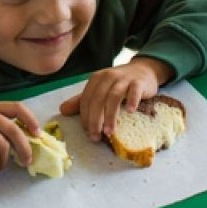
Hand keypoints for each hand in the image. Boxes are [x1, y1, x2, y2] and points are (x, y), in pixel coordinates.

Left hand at [59, 57, 173, 141]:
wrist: (144, 70)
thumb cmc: (119, 84)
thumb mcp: (100, 90)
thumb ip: (82, 101)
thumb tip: (62, 110)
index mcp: (96, 79)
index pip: (86, 100)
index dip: (85, 117)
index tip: (88, 133)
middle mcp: (108, 77)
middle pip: (97, 99)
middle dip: (95, 120)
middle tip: (96, 137)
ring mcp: (124, 78)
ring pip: (113, 97)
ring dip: (110, 116)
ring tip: (109, 132)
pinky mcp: (139, 82)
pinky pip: (134, 91)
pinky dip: (131, 101)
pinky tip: (130, 111)